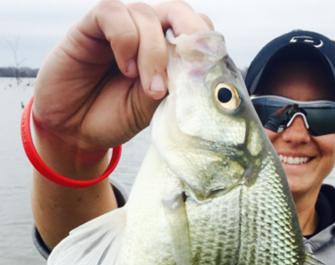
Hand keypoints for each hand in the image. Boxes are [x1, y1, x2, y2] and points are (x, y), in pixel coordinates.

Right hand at [33, 0, 212, 153]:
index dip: (205, 44)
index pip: (197, 29)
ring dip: (154, 53)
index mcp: (168, 51)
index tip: (206, 74)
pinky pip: (113, 14)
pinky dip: (125, 41)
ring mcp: (119, 28)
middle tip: (187, 68)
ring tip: (150, 89)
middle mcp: (146, 34)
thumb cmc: (117, 116)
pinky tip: (126, 69)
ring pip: (146, 14)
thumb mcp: (156, 107)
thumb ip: (174, 83)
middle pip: (177, 11)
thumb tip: (195, 69)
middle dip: (189, 34)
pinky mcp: (90, 28)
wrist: (75, 130)